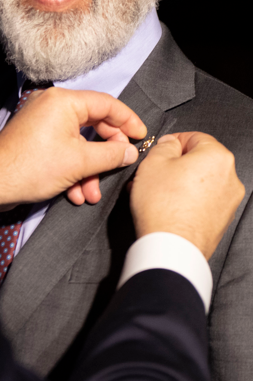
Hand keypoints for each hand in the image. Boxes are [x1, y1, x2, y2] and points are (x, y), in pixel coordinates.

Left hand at [0, 87, 145, 209]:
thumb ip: (111, 154)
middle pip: (94, 124)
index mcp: (64, 101)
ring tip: (91, 194)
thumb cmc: (31, 167)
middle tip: (119, 167)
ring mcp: (43, 122)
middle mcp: (53, 105)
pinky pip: (64, 149)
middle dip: (106, 153)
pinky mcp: (37, 138)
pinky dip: (73, 170)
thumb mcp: (79, 163)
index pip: (107, 104)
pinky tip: (75, 193)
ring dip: (89, 169)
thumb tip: (130, 151)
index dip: (128, 121)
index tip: (141, 137)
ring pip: (79, 142)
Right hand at [130, 132, 244, 258]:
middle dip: (175, 164)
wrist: (171, 247)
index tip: (160, 149)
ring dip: (178, 182)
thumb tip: (170, 144)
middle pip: (199, 160)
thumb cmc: (163, 206)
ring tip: (155, 192)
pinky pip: (202, 200)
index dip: (172, 141)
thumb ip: (164, 145)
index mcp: (218, 156)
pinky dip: (186, 199)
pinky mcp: (222, 220)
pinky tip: (165, 206)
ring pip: (200, 181)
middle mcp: (230, 177)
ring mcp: (229, 201)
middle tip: (154, 172)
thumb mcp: (153, 161)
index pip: (195, 136)